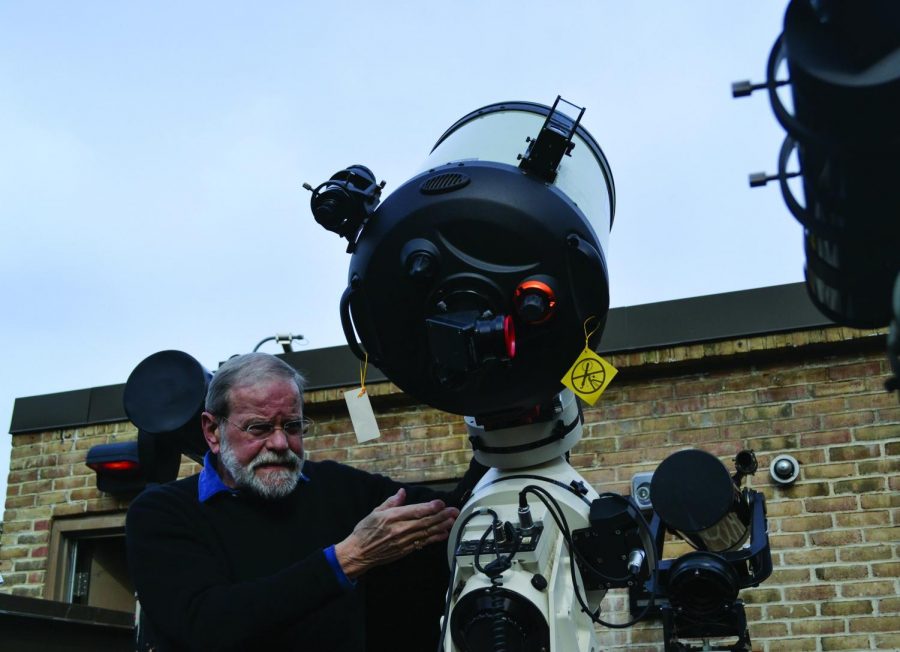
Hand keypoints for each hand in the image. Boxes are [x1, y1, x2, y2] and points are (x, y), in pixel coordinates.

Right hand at [334, 488, 459, 578]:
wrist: (358, 552)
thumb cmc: (365, 531)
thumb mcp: (375, 512)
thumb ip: (391, 502)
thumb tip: (402, 492)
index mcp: (391, 517)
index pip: (415, 511)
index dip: (430, 507)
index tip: (441, 503)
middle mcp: (399, 529)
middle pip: (424, 521)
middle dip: (441, 516)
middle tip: (453, 511)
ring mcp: (403, 541)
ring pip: (426, 532)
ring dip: (441, 526)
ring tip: (452, 521)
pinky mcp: (405, 550)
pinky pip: (423, 543)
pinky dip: (434, 538)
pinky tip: (443, 534)